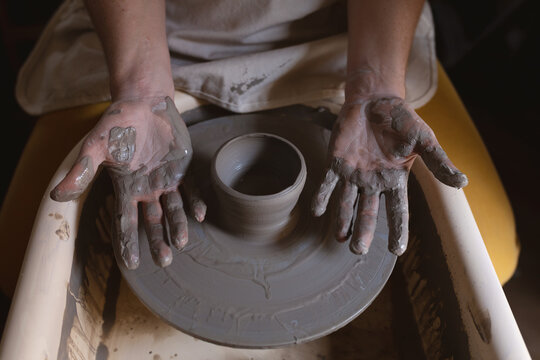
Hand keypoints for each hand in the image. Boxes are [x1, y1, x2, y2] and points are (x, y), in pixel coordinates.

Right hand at [51, 96, 205, 268]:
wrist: (143, 102)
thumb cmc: (118, 123)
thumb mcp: (95, 145)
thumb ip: (82, 170)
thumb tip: (56, 195)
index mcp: (125, 187)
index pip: (125, 220)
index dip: (127, 242)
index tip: (132, 263)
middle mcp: (146, 189)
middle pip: (153, 221)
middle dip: (157, 241)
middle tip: (164, 261)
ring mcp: (166, 180)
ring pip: (173, 209)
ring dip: (178, 226)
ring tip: (182, 243)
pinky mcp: (182, 169)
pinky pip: (191, 189)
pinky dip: (195, 201)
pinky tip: (199, 215)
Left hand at [312, 96, 467, 255]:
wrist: (376, 99)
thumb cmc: (402, 120)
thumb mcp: (424, 140)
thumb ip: (438, 162)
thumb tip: (463, 183)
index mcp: (394, 180)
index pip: (398, 210)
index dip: (398, 230)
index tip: (397, 250)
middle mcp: (372, 182)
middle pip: (367, 213)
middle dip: (362, 232)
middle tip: (358, 251)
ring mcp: (353, 174)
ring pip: (346, 202)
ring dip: (342, 220)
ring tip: (340, 239)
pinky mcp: (336, 162)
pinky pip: (327, 182)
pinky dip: (322, 196)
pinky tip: (317, 211)